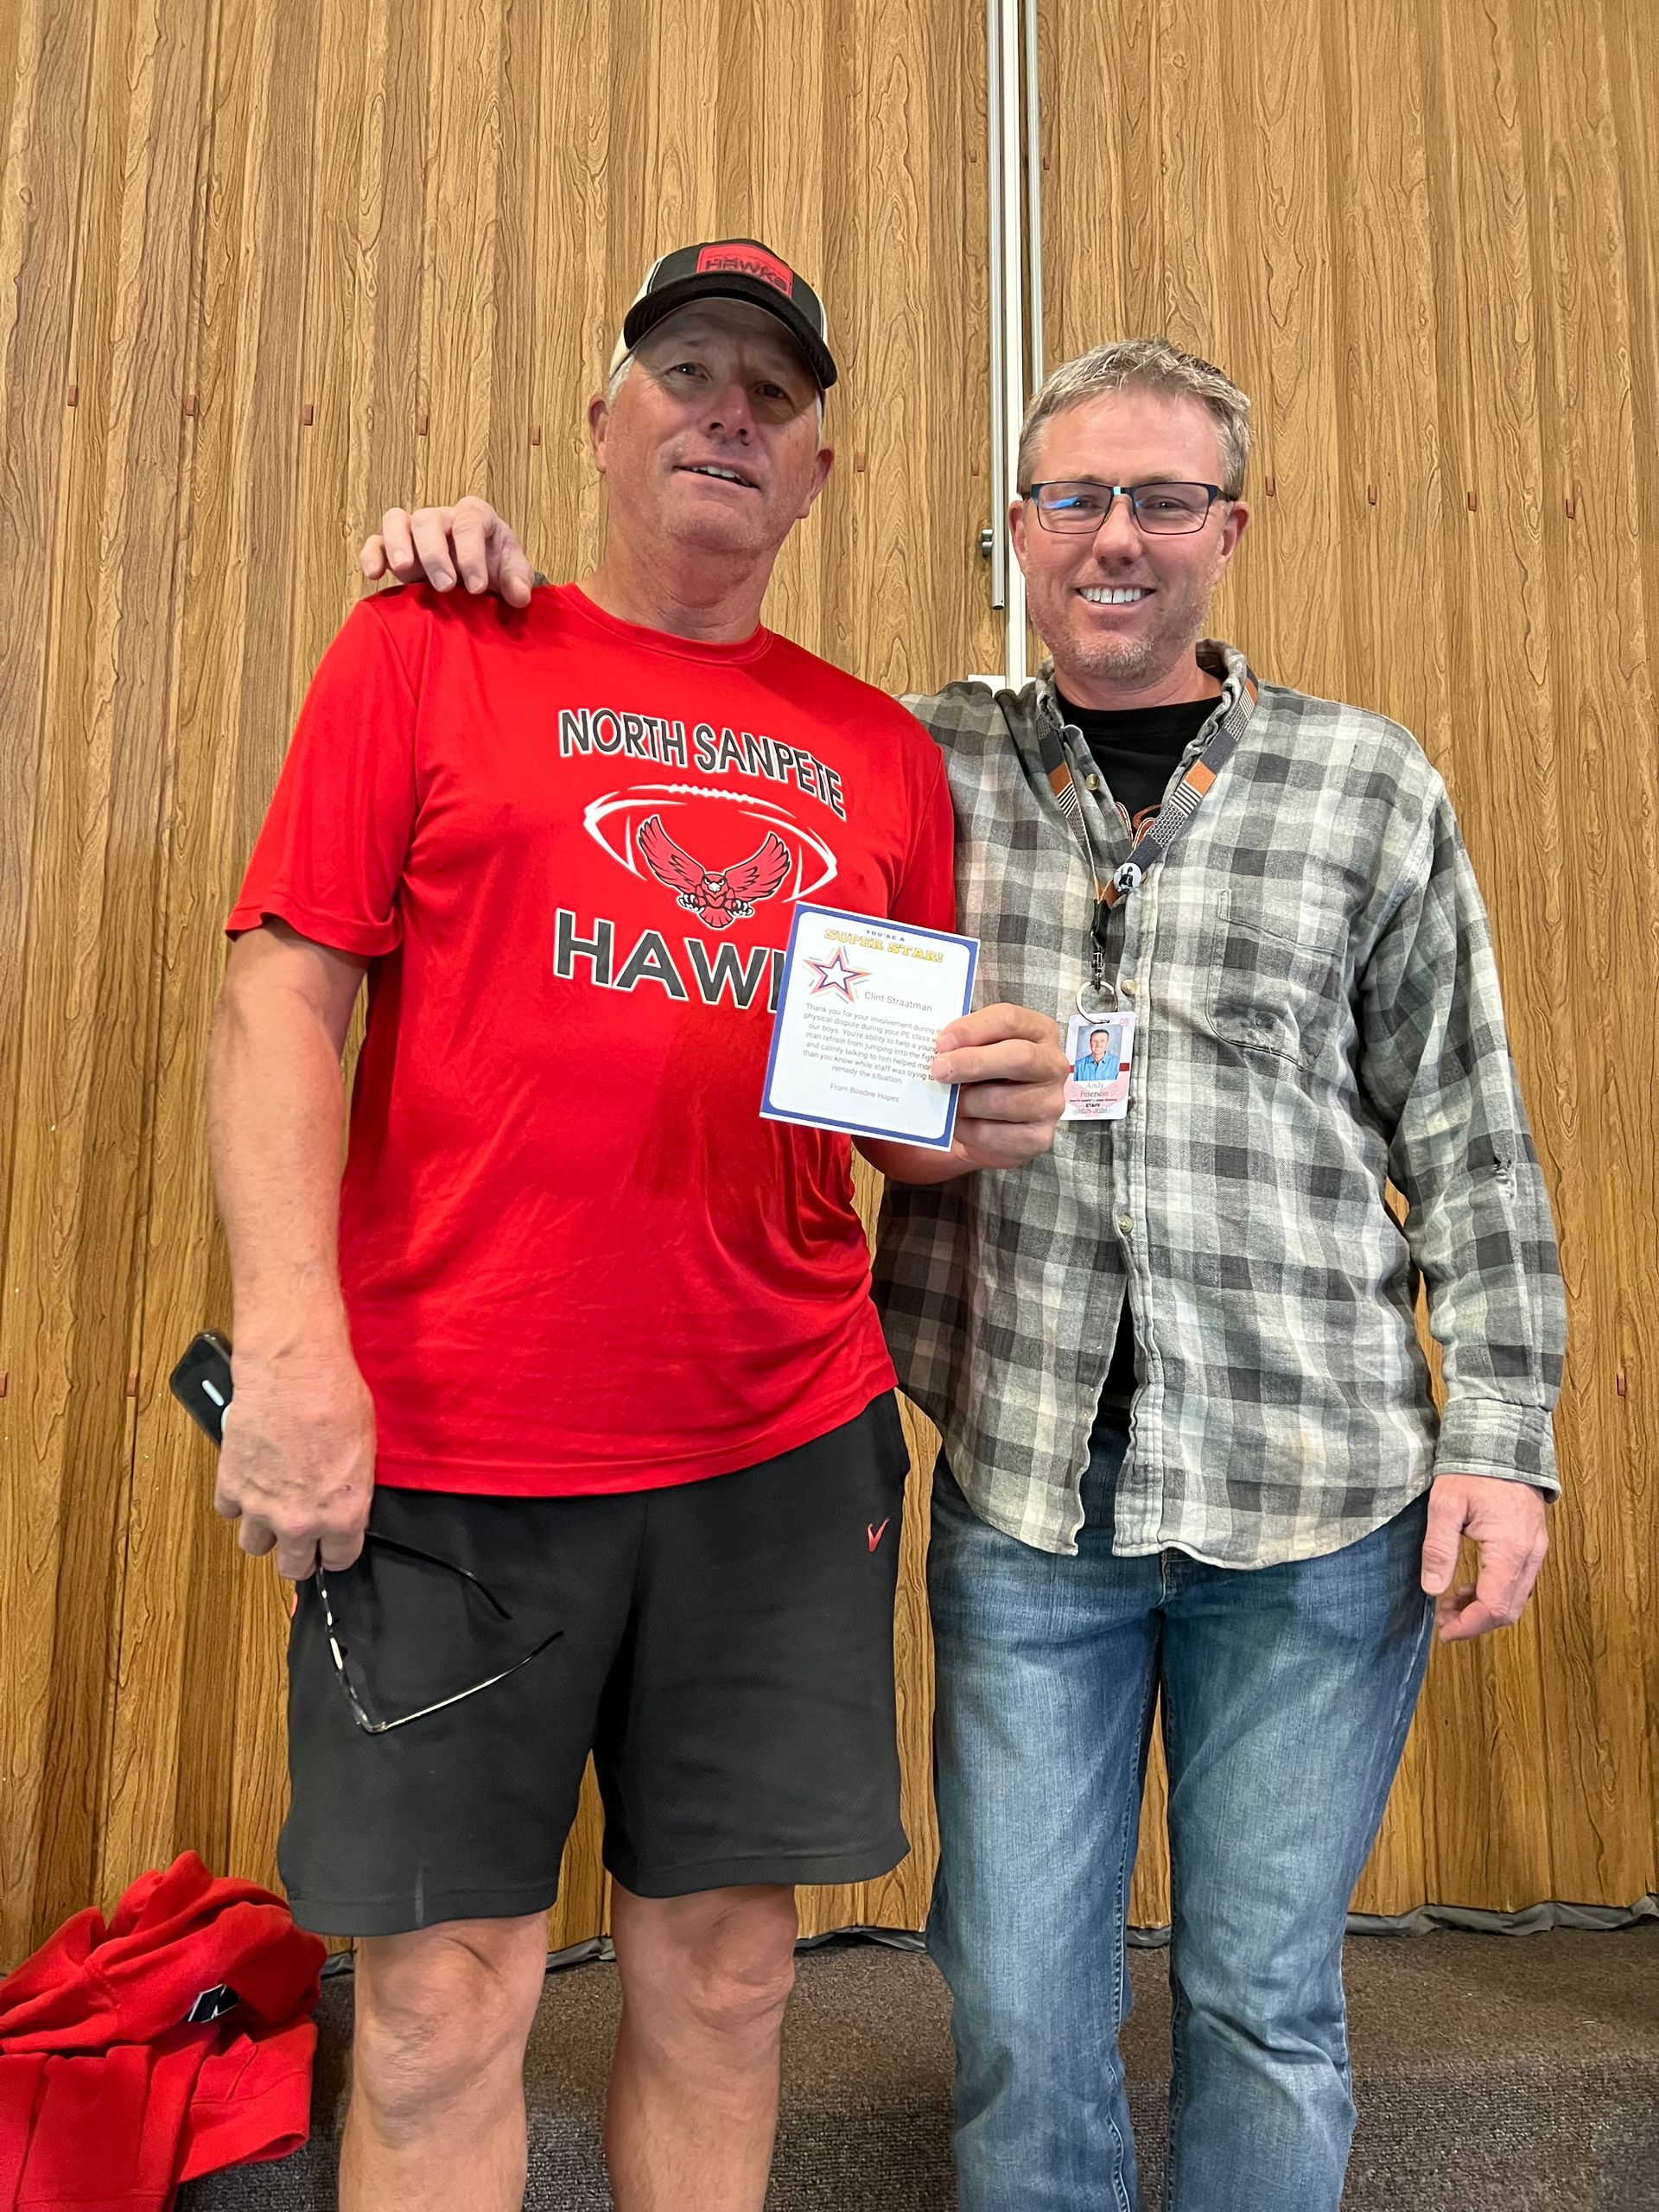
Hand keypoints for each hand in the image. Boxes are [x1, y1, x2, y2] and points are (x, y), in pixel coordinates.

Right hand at [215, 1338, 376, 1579]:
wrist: (293, 1374)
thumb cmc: (335, 1401)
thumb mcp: (365, 1449)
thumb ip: (351, 1488)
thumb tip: (344, 1496)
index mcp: (342, 1515)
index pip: (339, 1559)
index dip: (336, 1552)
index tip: (332, 1547)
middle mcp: (300, 1521)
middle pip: (293, 1567)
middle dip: (299, 1555)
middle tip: (301, 1537)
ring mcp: (260, 1507)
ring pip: (255, 1546)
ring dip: (264, 1531)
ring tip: (272, 1509)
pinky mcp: (230, 1486)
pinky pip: (229, 1511)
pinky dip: (237, 1500)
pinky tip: (251, 1481)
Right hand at [359, 496, 533, 607]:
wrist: (480, 576)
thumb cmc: (495, 567)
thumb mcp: (513, 572)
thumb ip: (517, 580)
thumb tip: (519, 597)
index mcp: (475, 515)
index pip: (469, 523)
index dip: (471, 555)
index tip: (476, 588)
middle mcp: (442, 517)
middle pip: (429, 519)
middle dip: (435, 554)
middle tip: (445, 586)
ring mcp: (415, 530)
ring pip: (396, 520)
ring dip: (398, 544)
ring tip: (404, 571)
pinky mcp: (395, 547)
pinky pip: (376, 542)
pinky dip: (372, 554)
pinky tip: (374, 575)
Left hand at [929, 1004, 1068, 1170]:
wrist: (995, 1122)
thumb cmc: (986, 1075)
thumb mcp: (978, 1049)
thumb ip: (964, 1043)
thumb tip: (939, 1050)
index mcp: (1039, 1031)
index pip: (1010, 1019)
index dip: (973, 1029)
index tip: (942, 1042)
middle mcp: (1053, 1066)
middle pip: (1019, 1057)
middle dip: (973, 1063)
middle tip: (939, 1070)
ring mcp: (1051, 1104)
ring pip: (1003, 1101)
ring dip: (965, 1102)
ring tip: (946, 1102)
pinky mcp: (1038, 1138)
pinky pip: (994, 1134)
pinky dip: (967, 1129)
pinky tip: (957, 1123)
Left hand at [1420, 1472, 1549, 1642]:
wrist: (1502, 1439)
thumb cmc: (1472, 1469)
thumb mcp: (1445, 1506)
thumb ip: (1439, 1549)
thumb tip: (1432, 1590)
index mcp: (1510, 1549)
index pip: (1494, 1607)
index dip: (1468, 1626)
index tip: (1443, 1632)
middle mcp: (1531, 1555)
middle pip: (1508, 1609)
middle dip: (1475, 1622)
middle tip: (1443, 1620)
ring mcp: (1537, 1549)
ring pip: (1515, 1597)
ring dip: (1484, 1608)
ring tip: (1449, 1603)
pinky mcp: (1534, 1542)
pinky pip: (1519, 1581)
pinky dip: (1495, 1592)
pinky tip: (1470, 1586)